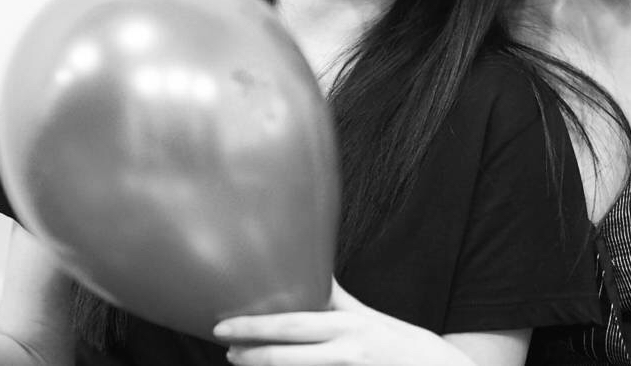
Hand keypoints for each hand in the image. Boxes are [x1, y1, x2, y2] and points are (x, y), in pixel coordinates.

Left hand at [212, 281, 465, 365]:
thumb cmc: (407, 347)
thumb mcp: (373, 319)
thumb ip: (339, 302)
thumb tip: (311, 274)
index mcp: (351, 327)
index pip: (293, 325)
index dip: (254, 327)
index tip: (223, 326)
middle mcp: (349, 353)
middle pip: (287, 357)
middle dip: (251, 355)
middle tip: (225, 352)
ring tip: (242, 365)